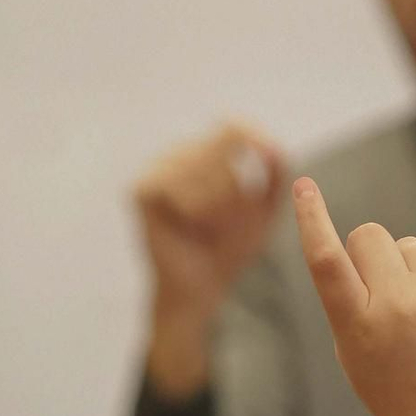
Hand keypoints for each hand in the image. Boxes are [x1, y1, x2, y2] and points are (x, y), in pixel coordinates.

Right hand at [134, 121, 286, 331]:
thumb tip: (272, 146)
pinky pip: (179, 189)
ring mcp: (157, 168)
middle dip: (235, 192)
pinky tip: (185, 227)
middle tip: (224, 223)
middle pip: (222, 148)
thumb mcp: (265, 210)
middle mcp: (179, 153)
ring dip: (215, 208)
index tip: (269, 164)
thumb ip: (275, 175)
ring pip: (203, 171)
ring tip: (205, 228)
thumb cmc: (230, 248)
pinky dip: (192, 213)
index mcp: (207, 150)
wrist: (201, 288)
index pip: (233, 127)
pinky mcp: (141, 189)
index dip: (255, 143)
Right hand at [292, 179, 415, 415]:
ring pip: (410, 246)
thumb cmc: (401, 396)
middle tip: (383, 292)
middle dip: (371, 253)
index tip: (304, 186)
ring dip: (411, 271)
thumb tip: (364, 250)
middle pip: (370, 235)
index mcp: (356, 328)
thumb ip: (351, 304)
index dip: (312, 220)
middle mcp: (395, 305)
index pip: (326, 261)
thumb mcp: (357, 359)